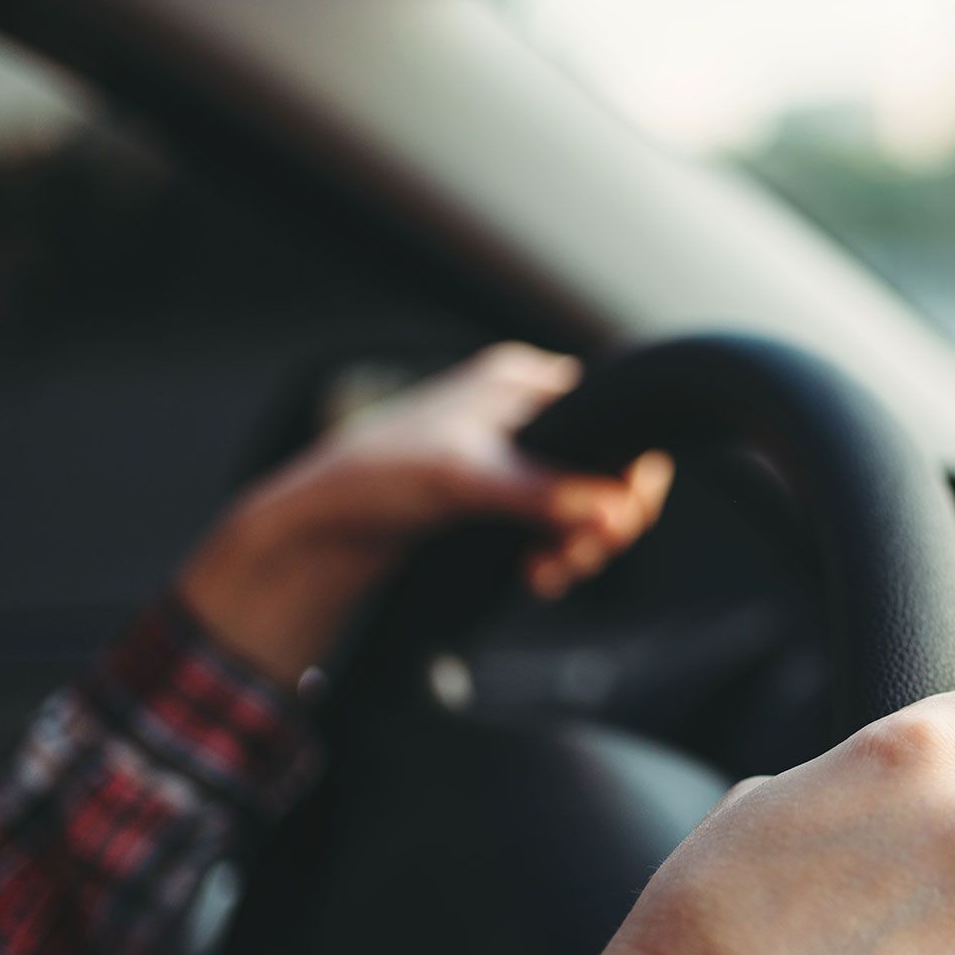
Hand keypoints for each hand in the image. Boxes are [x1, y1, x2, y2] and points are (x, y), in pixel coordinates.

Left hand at [181, 342, 671, 685]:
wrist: (326, 524)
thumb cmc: (379, 477)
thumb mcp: (466, 478)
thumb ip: (544, 490)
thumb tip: (616, 510)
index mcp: (522, 382)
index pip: (614, 416)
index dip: (628, 470)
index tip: (620, 520)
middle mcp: (529, 413)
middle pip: (609, 466)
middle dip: (604, 519)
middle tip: (582, 556)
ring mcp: (522, 457)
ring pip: (590, 502)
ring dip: (581, 545)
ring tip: (550, 571)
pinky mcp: (511, 499)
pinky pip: (562, 525)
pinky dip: (560, 553)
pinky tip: (538, 572)